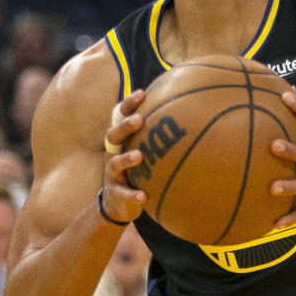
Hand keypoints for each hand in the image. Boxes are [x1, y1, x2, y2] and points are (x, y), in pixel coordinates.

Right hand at [101, 90, 147, 223]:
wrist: (117, 202)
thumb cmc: (135, 170)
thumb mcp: (141, 151)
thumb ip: (155, 135)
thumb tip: (183, 109)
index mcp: (121, 142)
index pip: (120, 118)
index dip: (128, 105)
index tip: (142, 93)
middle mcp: (113, 154)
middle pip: (113, 136)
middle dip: (125, 126)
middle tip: (139, 120)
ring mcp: (112, 174)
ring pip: (115, 164)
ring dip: (126, 159)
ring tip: (139, 156)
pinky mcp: (116, 193)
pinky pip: (123, 194)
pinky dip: (133, 195)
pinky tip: (144, 196)